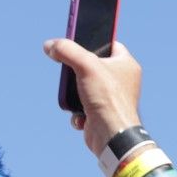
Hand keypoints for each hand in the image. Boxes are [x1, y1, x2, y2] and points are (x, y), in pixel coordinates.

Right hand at [42, 37, 145, 155]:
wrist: (110, 135)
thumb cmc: (107, 99)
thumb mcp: (86, 65)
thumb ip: (68, 50)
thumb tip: (50, 45)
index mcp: (126, 64)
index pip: (110, 44)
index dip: (94, 41)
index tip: (77, 41)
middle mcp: (121, 80)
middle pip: (92, 66)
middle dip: (77, 70)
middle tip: (68, 69)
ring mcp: (111, 97)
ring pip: (84, 87)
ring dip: (75, 93)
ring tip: (75, 97)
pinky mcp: (101, 113)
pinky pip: (82, 106)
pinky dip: (78, 111)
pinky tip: (83, 115)